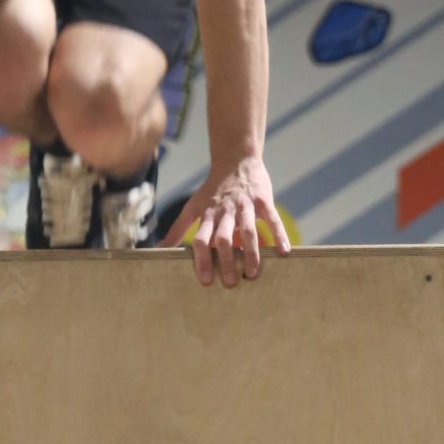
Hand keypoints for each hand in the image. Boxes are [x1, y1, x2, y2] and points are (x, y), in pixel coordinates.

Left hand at [160, 157, 289, 288]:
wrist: (236, 160)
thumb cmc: (213, 189)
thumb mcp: (193, 206)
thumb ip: (178, 228)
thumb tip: (159, 248)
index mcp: (208, 215)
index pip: (202, 239)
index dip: (202, 260)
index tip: (206, 281)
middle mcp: (225, 211)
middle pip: (223, 238)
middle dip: (226, 261)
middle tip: (230, 283)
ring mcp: (245, 205)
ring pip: (248, 230)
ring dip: (250, 253)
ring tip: (252, 274)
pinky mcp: (263, 200)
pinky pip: (272, 219)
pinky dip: (279, 234)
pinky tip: (284, 251)